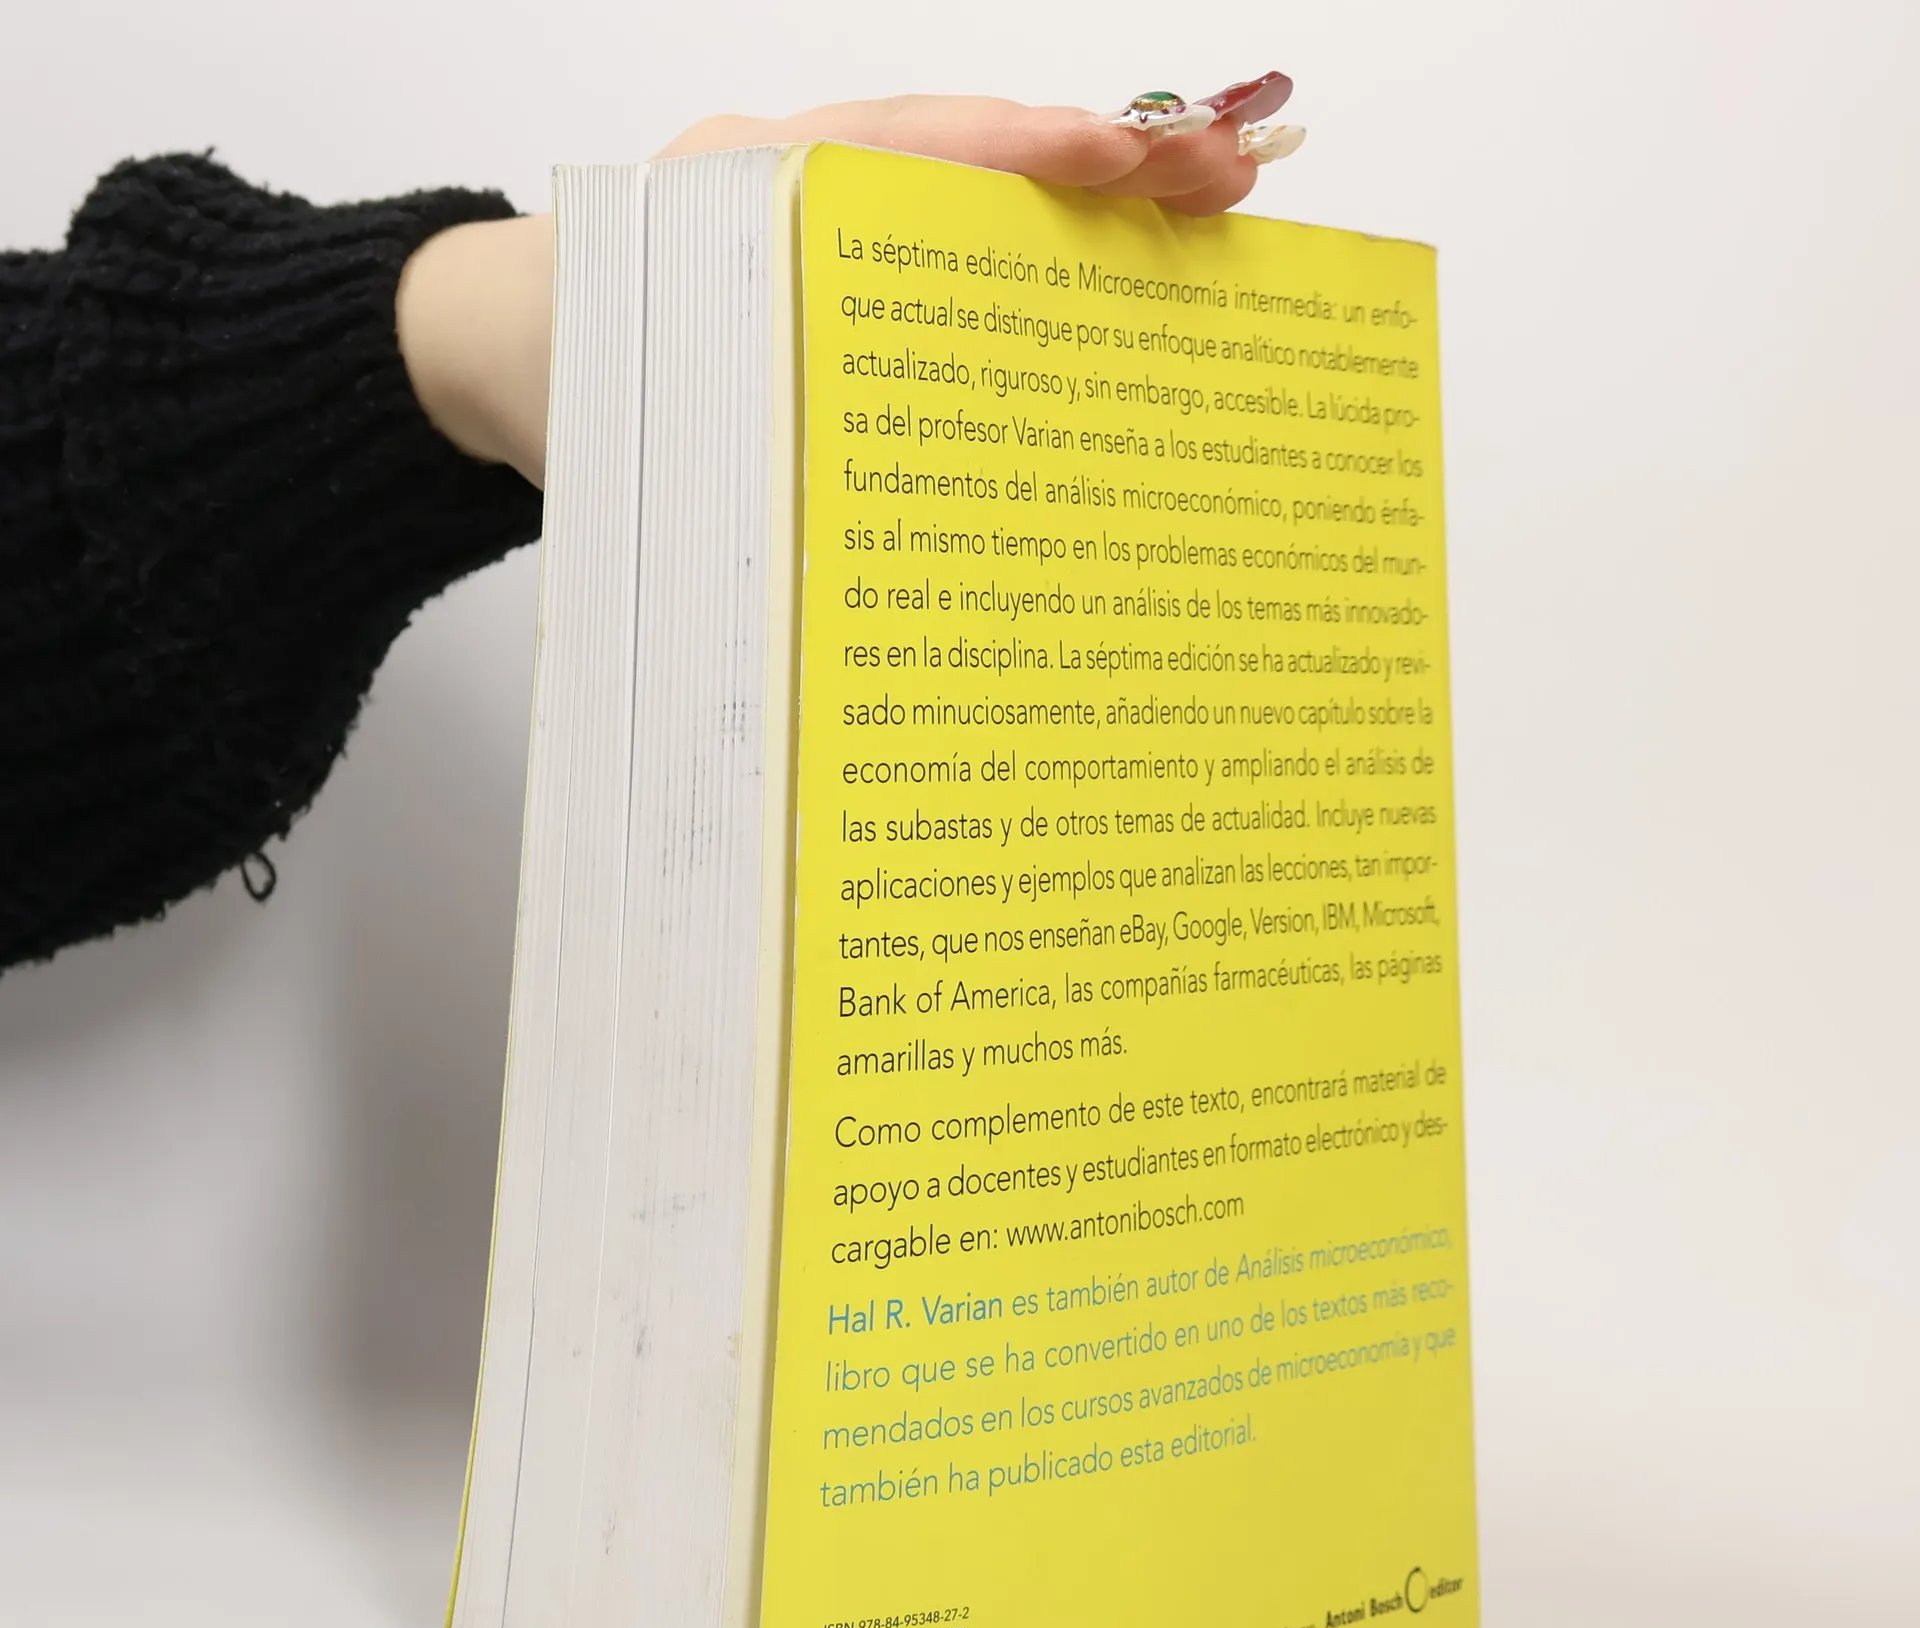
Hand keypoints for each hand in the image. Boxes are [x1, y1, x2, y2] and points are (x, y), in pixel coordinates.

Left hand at [398, 88, 1282, 484]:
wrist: (488, 358)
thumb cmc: (564, 389)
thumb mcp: (647, 437)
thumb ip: (751, 464)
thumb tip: (904, 557)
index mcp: (743, 194)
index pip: (907, 148)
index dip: (1024, 151)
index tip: (1131, 158)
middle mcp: (798, 185)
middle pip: (972, 158)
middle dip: (1105, 160)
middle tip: (1232, 175)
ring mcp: (825, 218)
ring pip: (972, 200)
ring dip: (1088, 207)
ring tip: (1207, 208)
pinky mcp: (838, 268)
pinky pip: (947, 250)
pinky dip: (1034, 256)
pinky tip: (1117, 275)